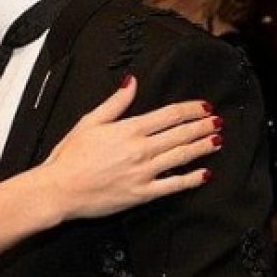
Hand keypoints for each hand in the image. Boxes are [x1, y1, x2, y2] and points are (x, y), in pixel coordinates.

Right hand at [42, 75, 221, 219]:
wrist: (59, 189)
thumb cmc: (69, 158)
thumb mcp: (89, 122)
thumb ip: (115, 103)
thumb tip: (131, 83)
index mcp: (129, 129)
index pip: (170, 114)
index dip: (191, 109)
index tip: (203, 106)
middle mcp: (141, 149)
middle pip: (182, 133)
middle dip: (202, 126)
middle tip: (216, 121)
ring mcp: (144, 172)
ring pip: (183, 156)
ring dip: (203, 147)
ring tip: (217, 140)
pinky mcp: (143, 194)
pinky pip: (174, 185)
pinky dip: (192, 179)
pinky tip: (204, 174)